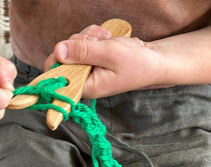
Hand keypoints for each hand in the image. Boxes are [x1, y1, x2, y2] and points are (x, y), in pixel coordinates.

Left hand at [45, 25, 166, 98]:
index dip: (59, 59)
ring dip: (88, 37)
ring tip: (106, 39)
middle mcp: (84, 80)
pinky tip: (105, 38)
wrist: (153, 61)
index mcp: (87, 87)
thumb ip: (83, 52)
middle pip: (63, 57)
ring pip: (72, 46)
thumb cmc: (137, 63)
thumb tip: (58, 50)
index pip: (57, 76)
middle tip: (98, 41)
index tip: (73, 47)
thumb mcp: (110, 54)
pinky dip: (92, 36)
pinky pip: (82, 43)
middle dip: (78, 42)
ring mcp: (87, 70)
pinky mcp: (92, 60)